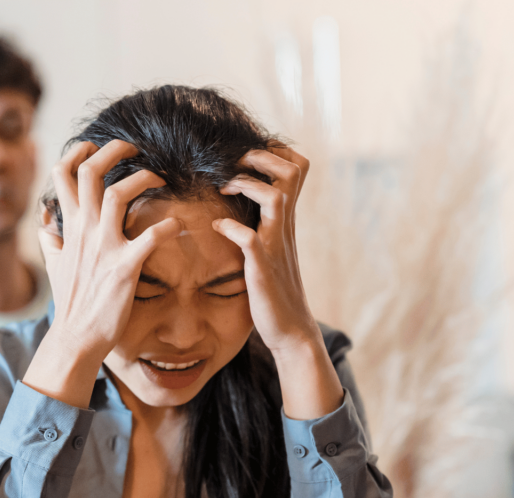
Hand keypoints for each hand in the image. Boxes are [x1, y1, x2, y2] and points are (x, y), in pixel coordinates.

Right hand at [38, 140, 181, 360]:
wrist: (75, 338)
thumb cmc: (70, 302)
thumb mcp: (54, 265)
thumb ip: (51, 240)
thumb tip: (46, 222)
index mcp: (69, 227)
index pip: (62, 174)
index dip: (78, 152)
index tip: (94, 147)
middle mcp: (84, 231)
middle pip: (90, 172)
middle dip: (113, 150)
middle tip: (134, 149)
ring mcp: (104, 247)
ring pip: (118, 193)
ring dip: (143, 178)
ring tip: (159, 179)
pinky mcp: (125, 267)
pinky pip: (151, 236)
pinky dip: (169, 225)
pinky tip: (179, 225)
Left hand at [212, 144, 320, 357]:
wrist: (291, 330)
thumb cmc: (274, 288)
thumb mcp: (271, 246)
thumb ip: (262, 223)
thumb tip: (238, 204)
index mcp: (286, 219)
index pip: (297, 168)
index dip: (274, 151)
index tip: (245, 157)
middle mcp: (285, 227)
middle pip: (292, 172)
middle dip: (261, 157)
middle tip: (234, 165)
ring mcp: (276, 246)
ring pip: (276, 198)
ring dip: (246, 185)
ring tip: (224, 189)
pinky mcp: (263, 268)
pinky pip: (250, 239)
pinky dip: (230, 228)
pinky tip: (217, 228)